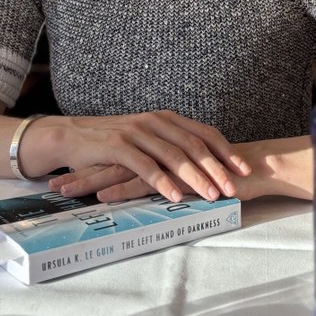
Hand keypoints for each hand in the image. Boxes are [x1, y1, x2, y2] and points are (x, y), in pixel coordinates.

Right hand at [41, 111, 249, 203]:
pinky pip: (146, 166)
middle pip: (194, 145)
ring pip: (174, 156)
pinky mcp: (119, 146)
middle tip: (234, 188)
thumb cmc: (112, 143)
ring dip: (196, 178)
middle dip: (217, 168)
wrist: (72, 136)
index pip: (204, 133)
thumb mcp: (146, 139)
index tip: (244, 169)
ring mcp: (137, 132)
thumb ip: (170, 146)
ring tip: (212, 196)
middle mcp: (155, 121)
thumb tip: (202, 165)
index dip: (226, 151)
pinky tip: (175, 197)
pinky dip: (163, 182)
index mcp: (166, 118)